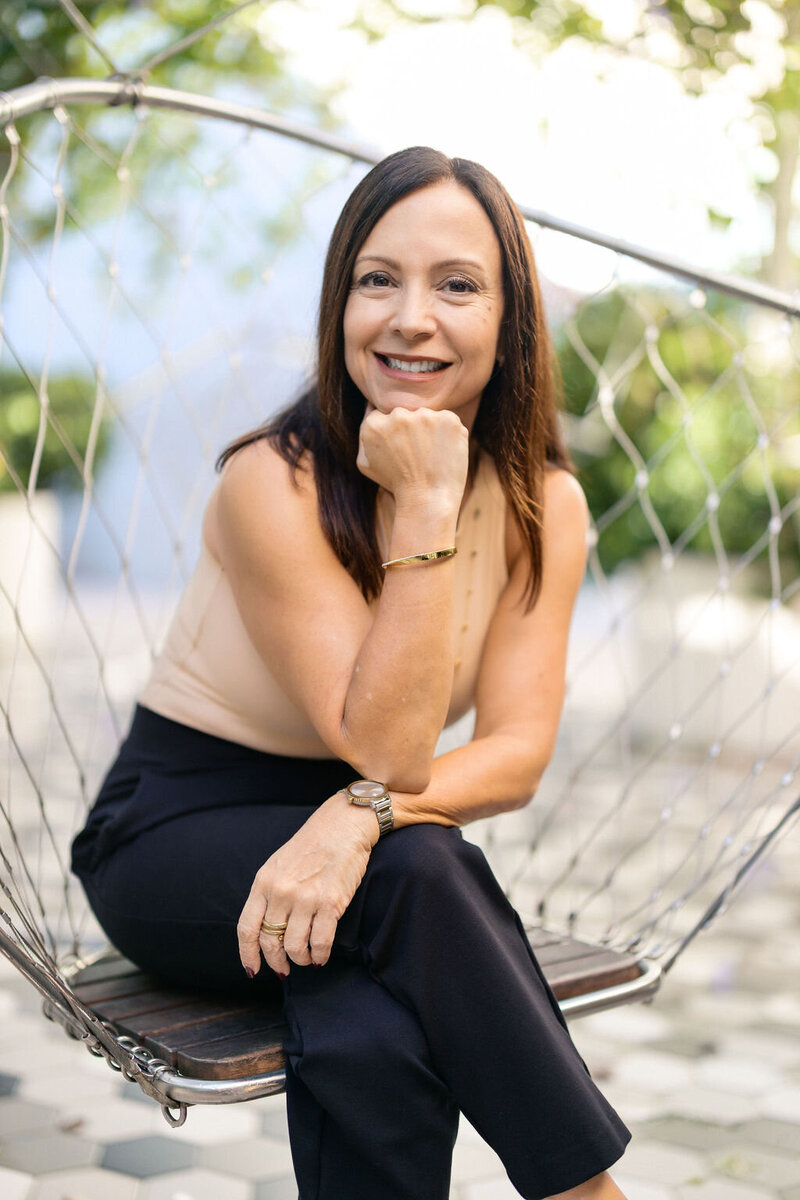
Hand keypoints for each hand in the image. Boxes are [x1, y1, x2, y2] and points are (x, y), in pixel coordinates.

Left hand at [237, 792, 377, 976]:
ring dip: (300, 959)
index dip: (248, 955)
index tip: (253, 970)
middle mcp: (281, 892)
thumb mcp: (278, 865)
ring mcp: (305, 898)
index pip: (247, 929)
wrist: (342, 826)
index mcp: (263, 882)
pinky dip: (319, 956)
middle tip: (284, 969)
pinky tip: (321, 956)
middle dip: (276, 962)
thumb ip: (268, 893)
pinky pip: (320, 943)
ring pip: (294, 947)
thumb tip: (265, 929)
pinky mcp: (330, 903)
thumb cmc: (311, 846)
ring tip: (306, 959)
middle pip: (269, 942)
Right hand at [356, 404, 468, 509]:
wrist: (428, 500)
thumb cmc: (396, 484)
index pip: (384, 414)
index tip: (402, 449)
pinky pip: (448, 420)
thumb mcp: (366, 463)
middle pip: (406, 412)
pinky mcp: (448, 419)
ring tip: (431, 456)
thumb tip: (370, 405)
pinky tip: (444, 453)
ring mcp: (424, 415)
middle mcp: (398, 415)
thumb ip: (364, 433)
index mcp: (374, 424)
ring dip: (430, 430)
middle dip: (412, 430)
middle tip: (418, 456)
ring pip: (427, 415)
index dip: (395, 433)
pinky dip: (449, 434)